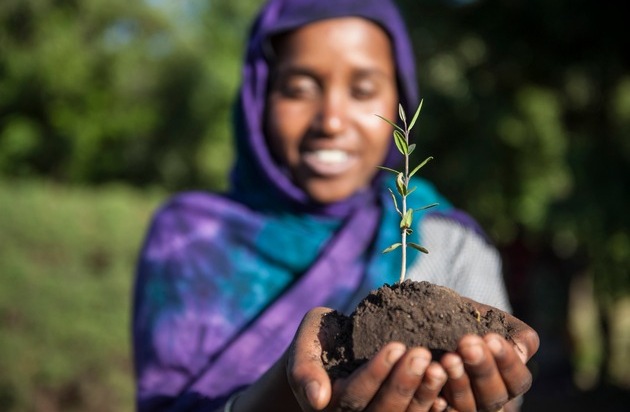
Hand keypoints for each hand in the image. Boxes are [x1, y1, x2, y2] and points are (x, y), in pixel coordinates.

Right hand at [287, 307, 450, 410]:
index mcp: (329, 407)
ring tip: (441, 366)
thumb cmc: (318, 340)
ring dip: (424, 395)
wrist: (333, 348)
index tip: (397, 345)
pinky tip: (447, 387)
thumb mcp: (305, 345)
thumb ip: (304, 369)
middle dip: (403, 384)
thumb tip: (318, 399)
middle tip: (423, 353)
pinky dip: (434, 406)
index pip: (353, 397)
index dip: (376, 374)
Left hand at [438, 299, 539, 411]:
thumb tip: (521, 350)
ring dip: (459, 381)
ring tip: (449, 357)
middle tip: (468, 343)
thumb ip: (518, 335)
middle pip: (494, 395)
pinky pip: (440, 407)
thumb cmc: (476, 321)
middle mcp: (490, 399)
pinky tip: (433, 372)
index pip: (518, 380)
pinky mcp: (441, 406)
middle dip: (482, 367)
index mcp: (510, 382)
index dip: (507, 361)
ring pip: (467, 404)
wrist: (441, 318)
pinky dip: (436, 392)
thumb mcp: (499, 322)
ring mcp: (466, 405)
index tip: (491, 338)